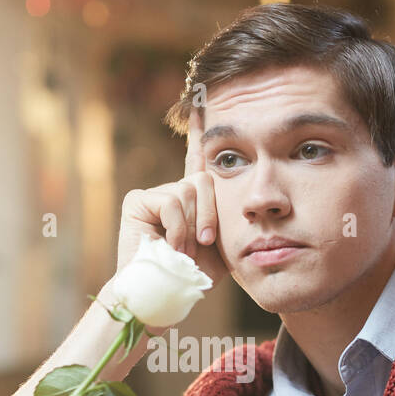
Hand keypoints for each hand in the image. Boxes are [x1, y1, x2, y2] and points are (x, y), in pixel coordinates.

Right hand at [114, 106, 227, 290]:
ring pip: (190, 191)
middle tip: (204, 243)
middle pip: (206, 179)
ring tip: (184, 250)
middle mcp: (173, 191)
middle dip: (212, 214)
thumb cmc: (192, 277)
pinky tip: (171, 245)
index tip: (202, 99)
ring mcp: (153, 194)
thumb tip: (257, 196)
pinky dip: (178, 227)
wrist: (162, 297)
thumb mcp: (224, 244)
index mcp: (193, 199)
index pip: (201, 159)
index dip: (201, 130)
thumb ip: (232, 216)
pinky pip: (172, 201)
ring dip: (193, 226)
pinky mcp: (137, 201)